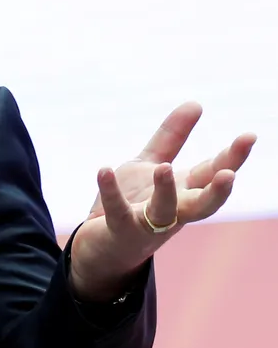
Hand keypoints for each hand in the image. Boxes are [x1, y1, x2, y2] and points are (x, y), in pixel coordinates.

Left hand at [70, 102, 256, 300]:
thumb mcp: (150, 164)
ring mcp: (149, 224)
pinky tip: (103, 170)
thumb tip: (196, 103)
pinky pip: (118, 212)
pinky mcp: (120, 230)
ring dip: (165, 191)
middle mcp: (174, 211)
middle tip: (230, 173)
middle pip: (203, 203)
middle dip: (218, 190)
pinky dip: (111, 192)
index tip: (249, 136)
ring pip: (165, 212)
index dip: (232, 157)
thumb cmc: (133, 201)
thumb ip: (172, 137)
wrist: (99, 244)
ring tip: (164, 167)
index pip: (213, 173)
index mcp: (185, 192)